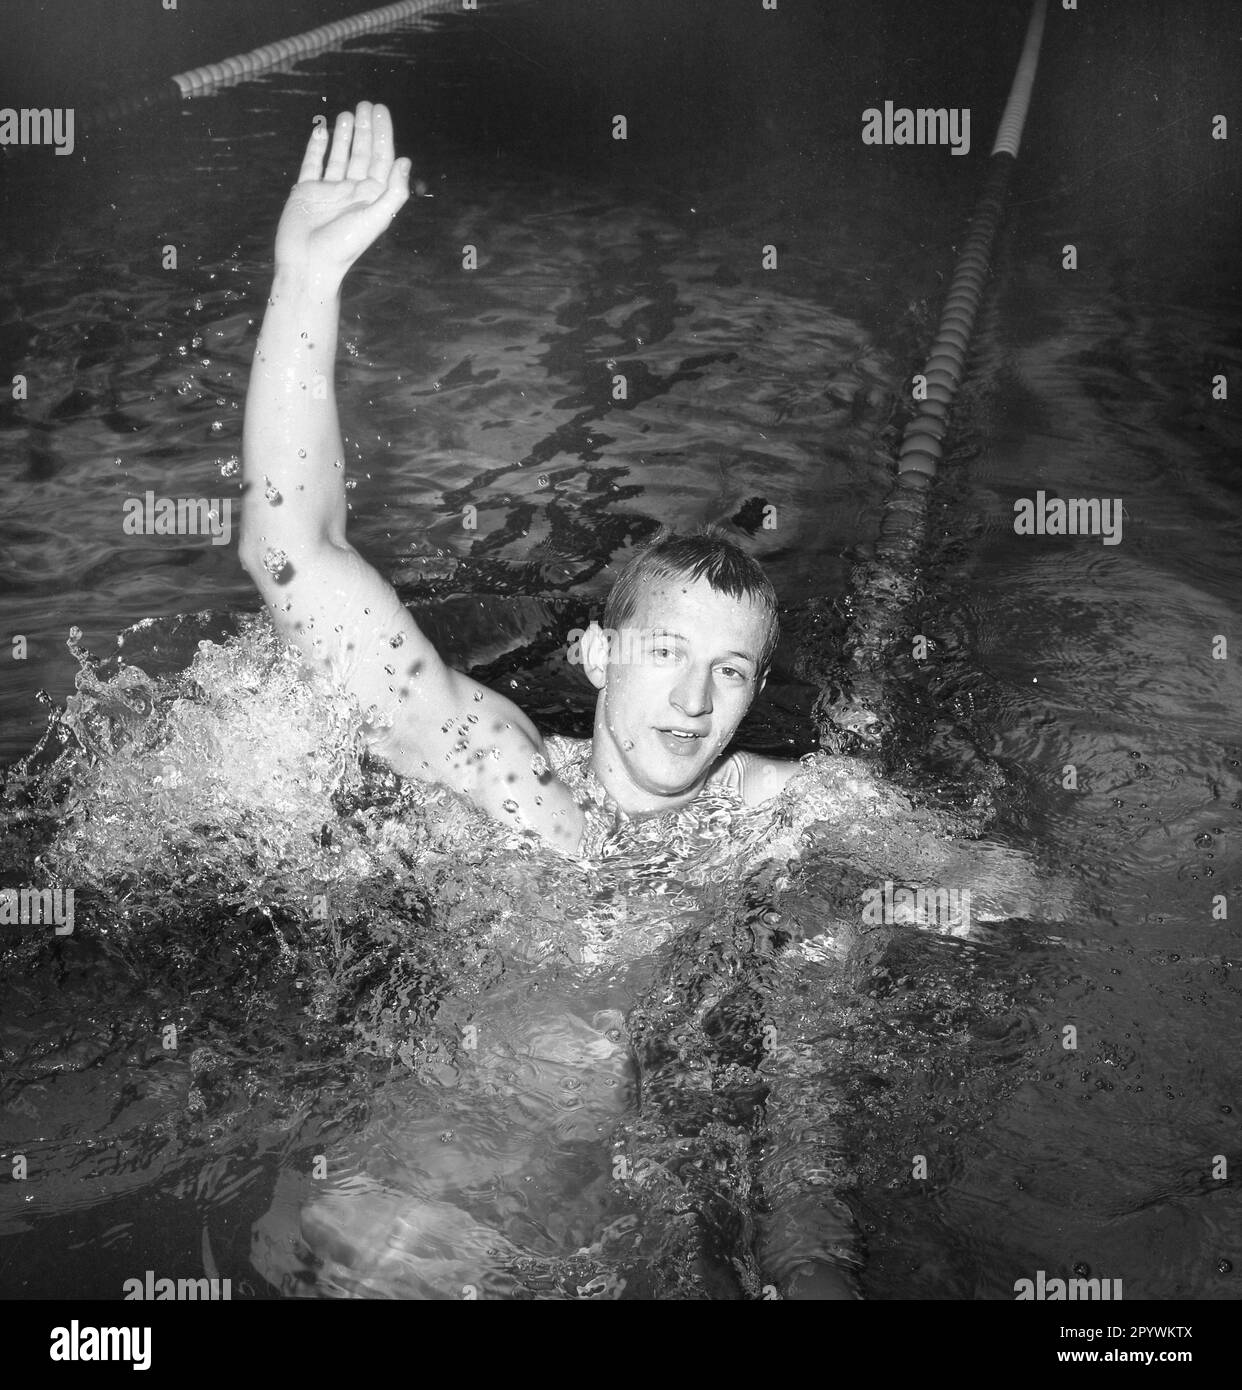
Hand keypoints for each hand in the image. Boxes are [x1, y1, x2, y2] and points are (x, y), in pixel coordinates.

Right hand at [274, 101, 410, 279]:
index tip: (381, 111)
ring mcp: (328, 191)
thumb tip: (405, 161)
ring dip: (343, 135)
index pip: (381, 160)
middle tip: (365, 104)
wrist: (308, 264)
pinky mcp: (305, 192)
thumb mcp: (375, 219)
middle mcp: (351, 192)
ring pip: (339, 156)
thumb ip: (393, 192)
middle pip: (361, 154)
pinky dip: (316, 147)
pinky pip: (312, 164)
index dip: (382, 135)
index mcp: (370, 198)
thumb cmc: (344, 247)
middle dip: (364, 129)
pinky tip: (321, 131)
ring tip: (347, 113)